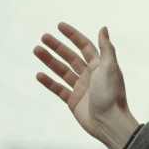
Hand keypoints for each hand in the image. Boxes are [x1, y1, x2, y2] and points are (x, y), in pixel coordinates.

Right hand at [34, 22, 138, 148]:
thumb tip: (103, 28)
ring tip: (37, 50)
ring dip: (50, 61)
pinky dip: (49, 82)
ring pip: (62, 71)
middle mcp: (91, 76)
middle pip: (71, 57)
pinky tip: (39, 75)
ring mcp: (82, 89)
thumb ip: (106, 48)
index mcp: (101, 67)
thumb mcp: (110, 68)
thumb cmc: (111, 95)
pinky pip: (59, 89)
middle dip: (58, 47)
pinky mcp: (74, 101)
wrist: (109, 122)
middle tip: (44, 37)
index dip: (73, 36)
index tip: (59, 26)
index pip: (85, 47)